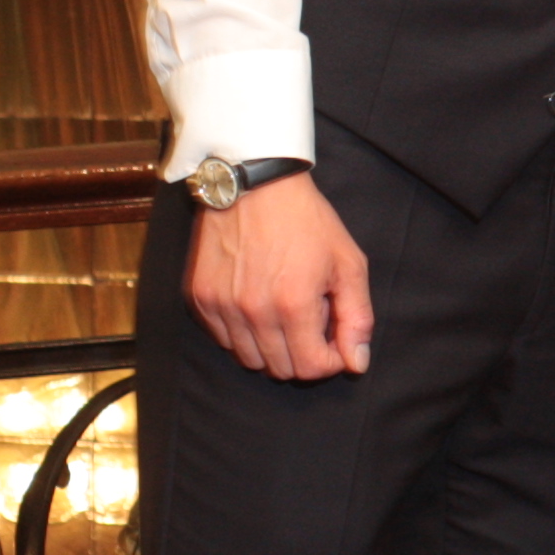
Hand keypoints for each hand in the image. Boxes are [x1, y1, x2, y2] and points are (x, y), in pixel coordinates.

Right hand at [186, 172, 373, 378]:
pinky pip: (223, 339)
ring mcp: (220, 307)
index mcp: (293, 304)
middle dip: (302, 354)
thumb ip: (357, 317)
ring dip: (271, 346)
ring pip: (249, 359)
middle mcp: (253, 311)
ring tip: (283, 309)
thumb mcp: (348, 262)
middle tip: (310, 319)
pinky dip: (243, 332)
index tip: (333, 341)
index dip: (328, 361)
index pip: (309, 368)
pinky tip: (256, 302)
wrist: (255, 183)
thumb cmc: (307, 221)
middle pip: (279, 370)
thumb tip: (356, 364)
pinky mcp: (198, 298)